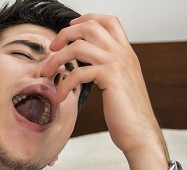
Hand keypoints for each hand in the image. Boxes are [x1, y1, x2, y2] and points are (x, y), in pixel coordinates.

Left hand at [41, 14, 163, 156]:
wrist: (141, 134)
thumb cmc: (127, 115)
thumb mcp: (119, 86)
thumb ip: (108, 71)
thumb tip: (89, 67)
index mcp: (126, 53)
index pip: (108, 21)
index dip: (86, 19)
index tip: (68, 29)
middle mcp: (124, 54)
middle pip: (90, 27)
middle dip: (65, 34)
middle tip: (51, 48)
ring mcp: (118, 64)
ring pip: (79, 46)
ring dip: (57, 59)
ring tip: (46, 73)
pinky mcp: (111, 78)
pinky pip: (78, 73)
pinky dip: (64, 84)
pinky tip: (59, 97)